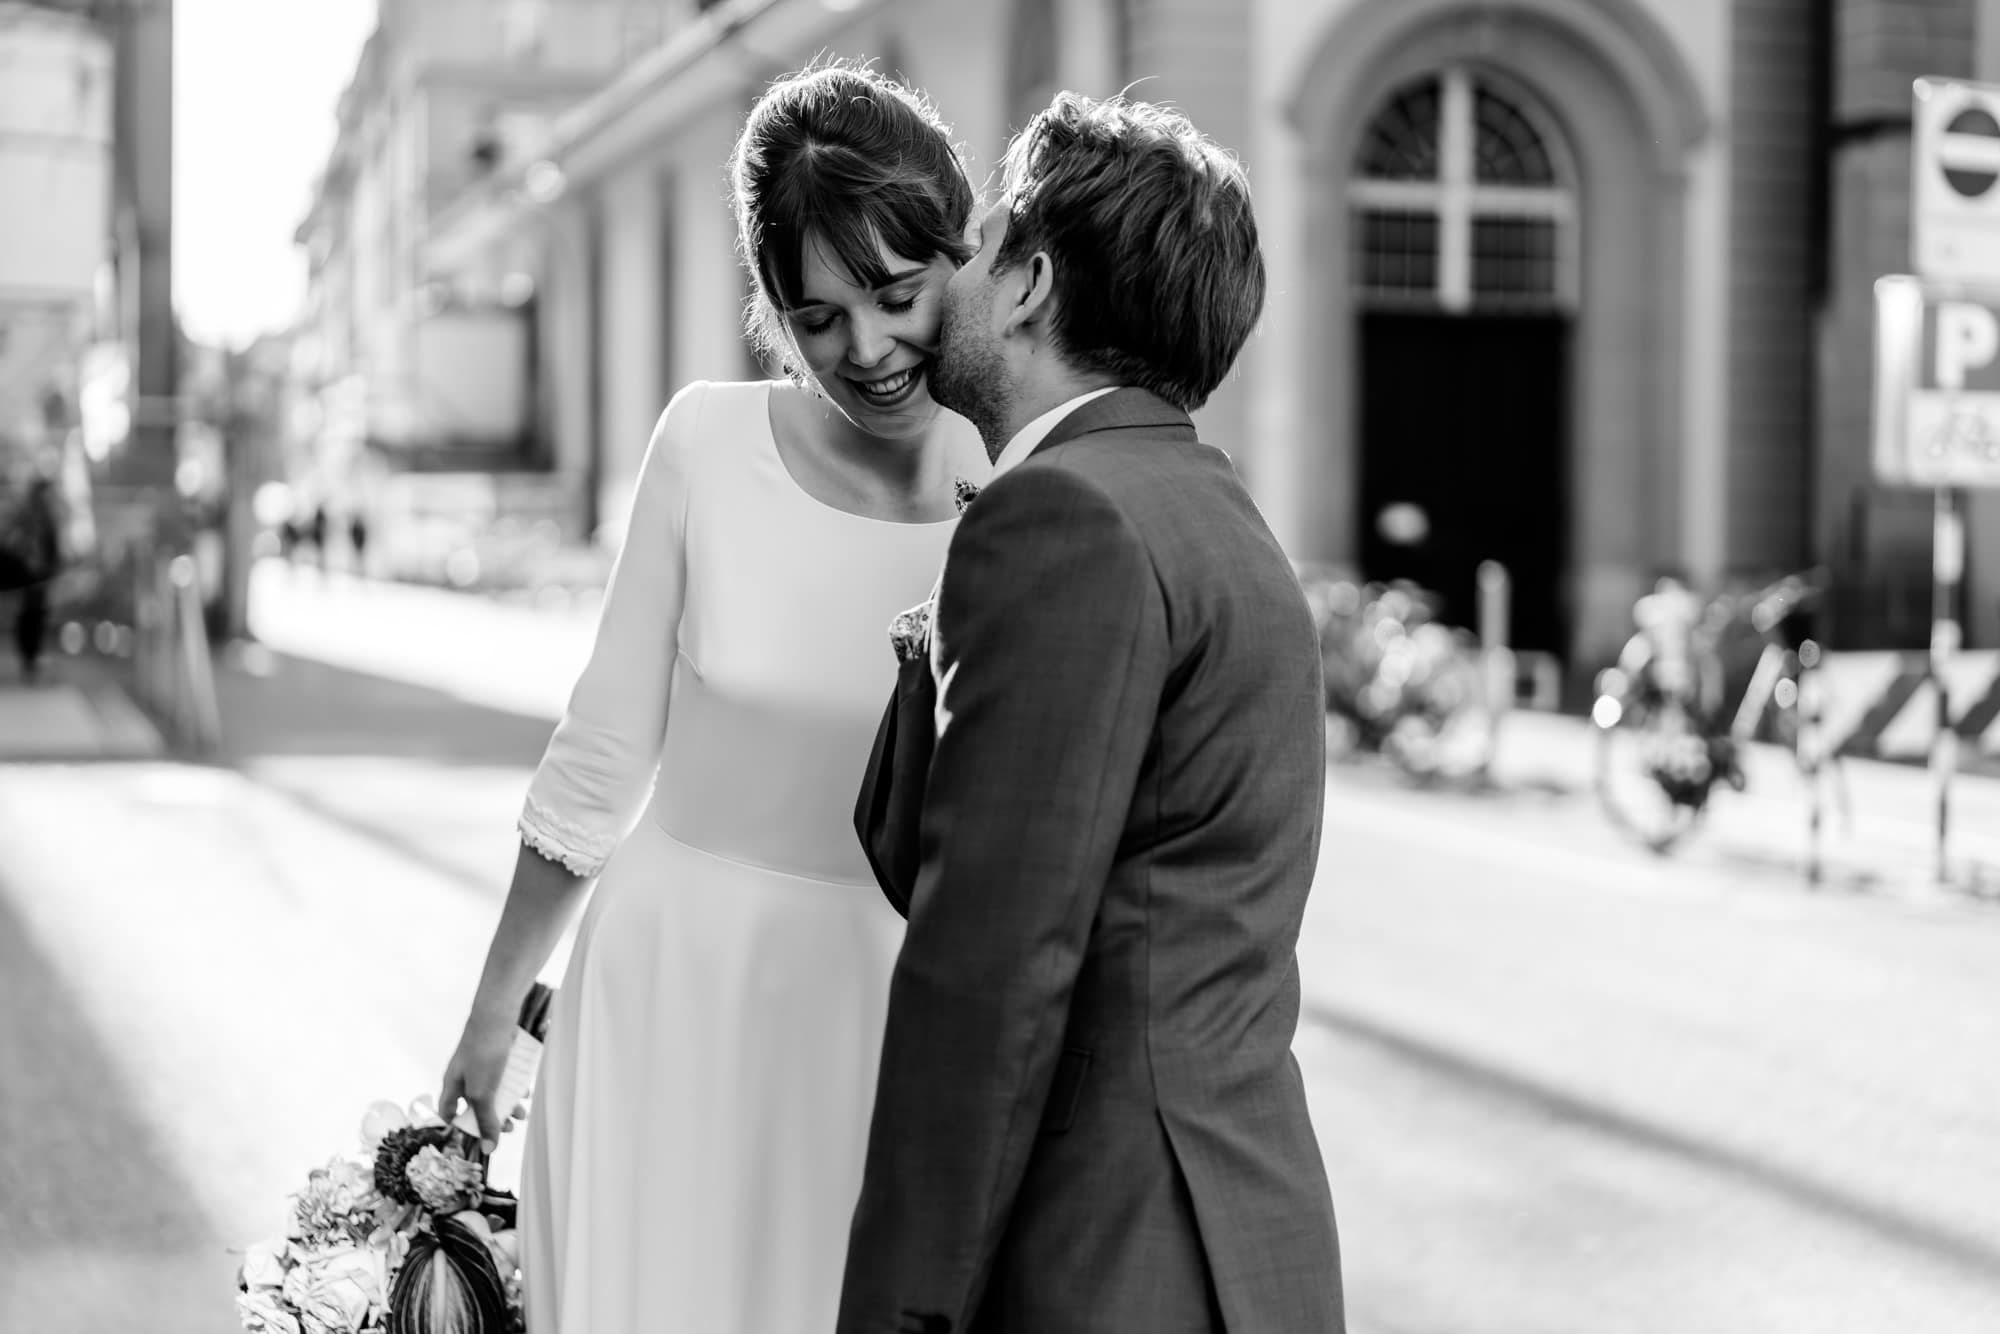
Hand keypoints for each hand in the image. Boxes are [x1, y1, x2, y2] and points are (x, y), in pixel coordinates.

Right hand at [438, 1011, 521, 1151]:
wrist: (497, 1014)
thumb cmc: (482, 1052)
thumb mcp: (482, 1092)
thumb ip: (486, 1119)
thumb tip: (489, 1149)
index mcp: (452, 1085)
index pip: (448, 1112)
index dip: (460, 1127)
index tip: (477, 1138)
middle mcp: (463, 1075)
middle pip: (476, 1103)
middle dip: (493, 1117)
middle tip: (509, 1127)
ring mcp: (479, 1063)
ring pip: (493, 1090)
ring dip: (508, 1103)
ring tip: (523, 1113)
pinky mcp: (496, 1054)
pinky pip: (504, 1075)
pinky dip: (514, 1086)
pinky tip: (526, 1092)